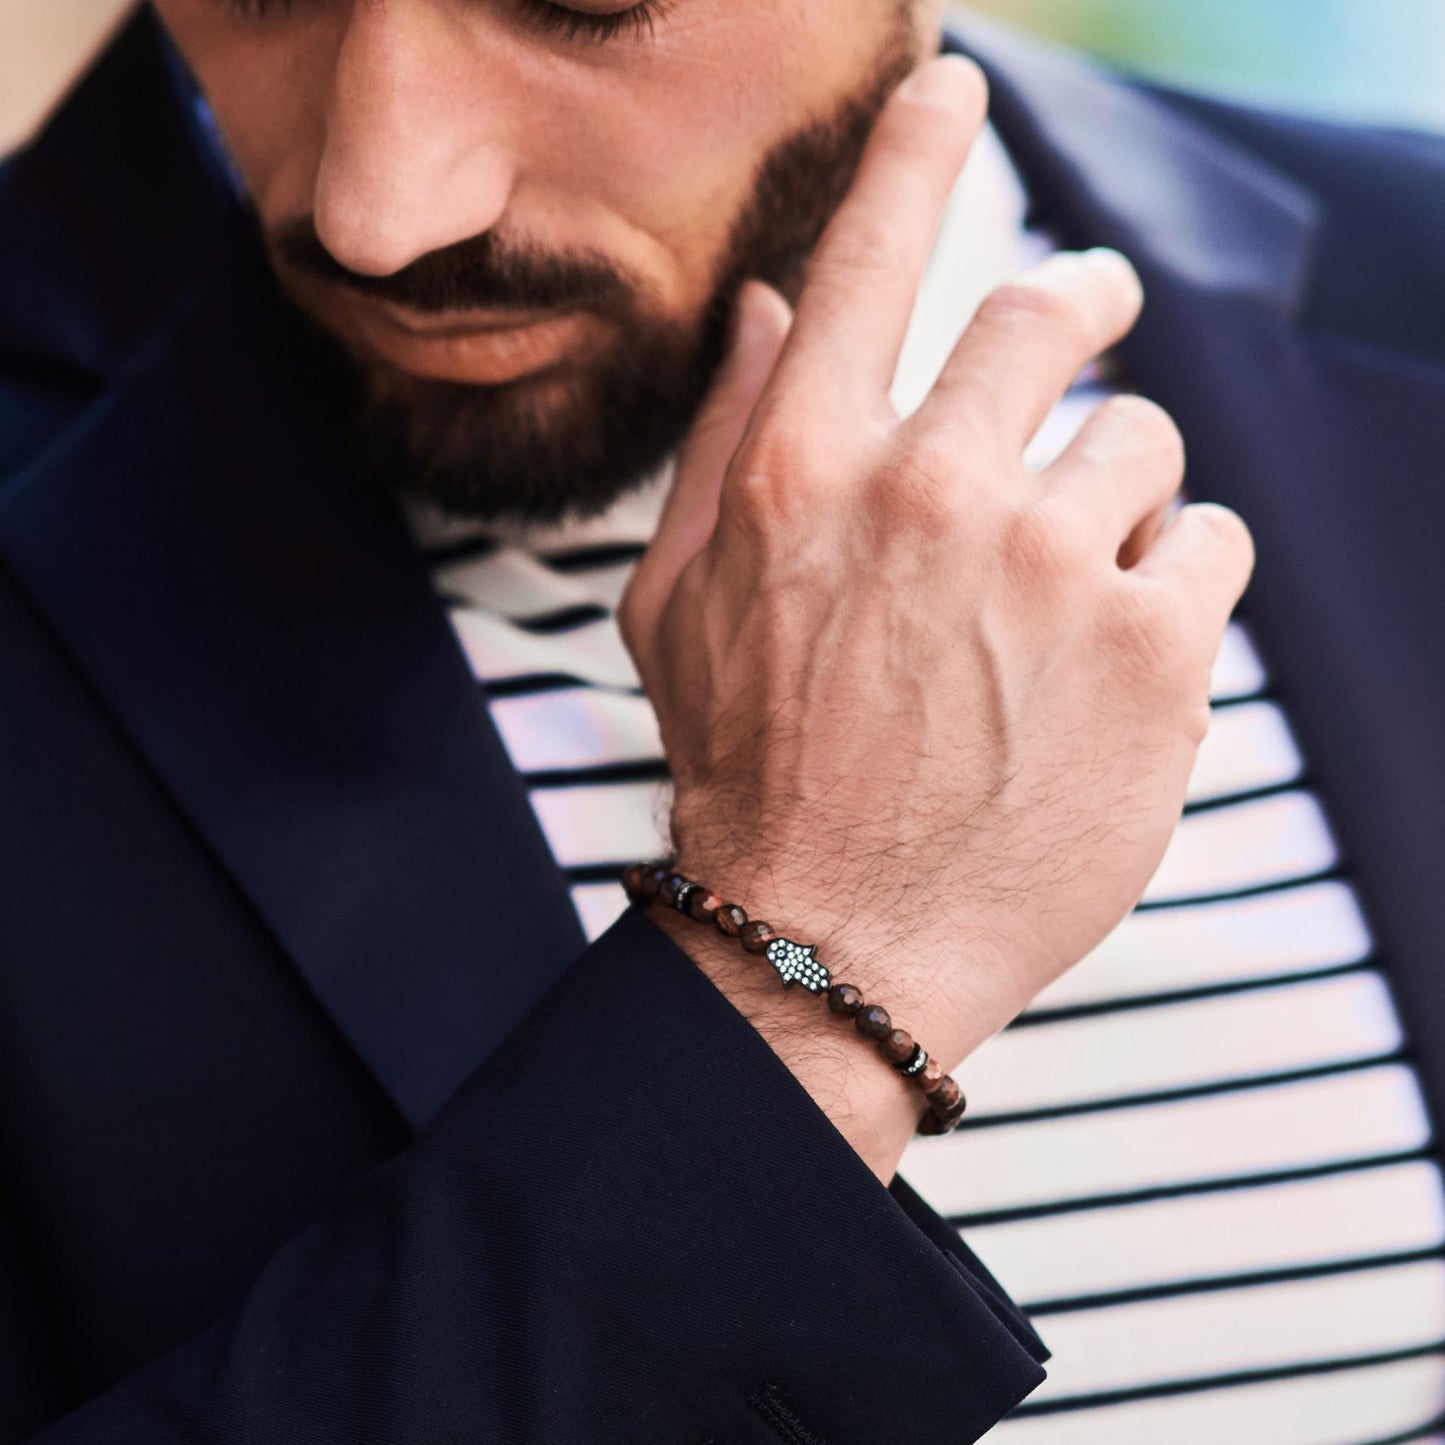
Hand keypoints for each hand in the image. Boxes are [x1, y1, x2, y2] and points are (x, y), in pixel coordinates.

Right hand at [619, 57, 1253, 1167]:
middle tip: (1092, 311)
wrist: (831, 939)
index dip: (916, 150)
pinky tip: (1122, 652)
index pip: (870, 257)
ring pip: (1142, 440)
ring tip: (1073, 585)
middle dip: (1077, 299)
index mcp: (804, 472)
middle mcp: (929, 493)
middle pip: (1044, 314)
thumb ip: (721, 438)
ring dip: (1120, 490)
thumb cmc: (747, 768)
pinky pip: (1213, 545)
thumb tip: (760, 304)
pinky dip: (1182, 580)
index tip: (953, 89)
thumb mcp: (676, 603)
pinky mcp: (1156, 654)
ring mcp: (1052, 569)